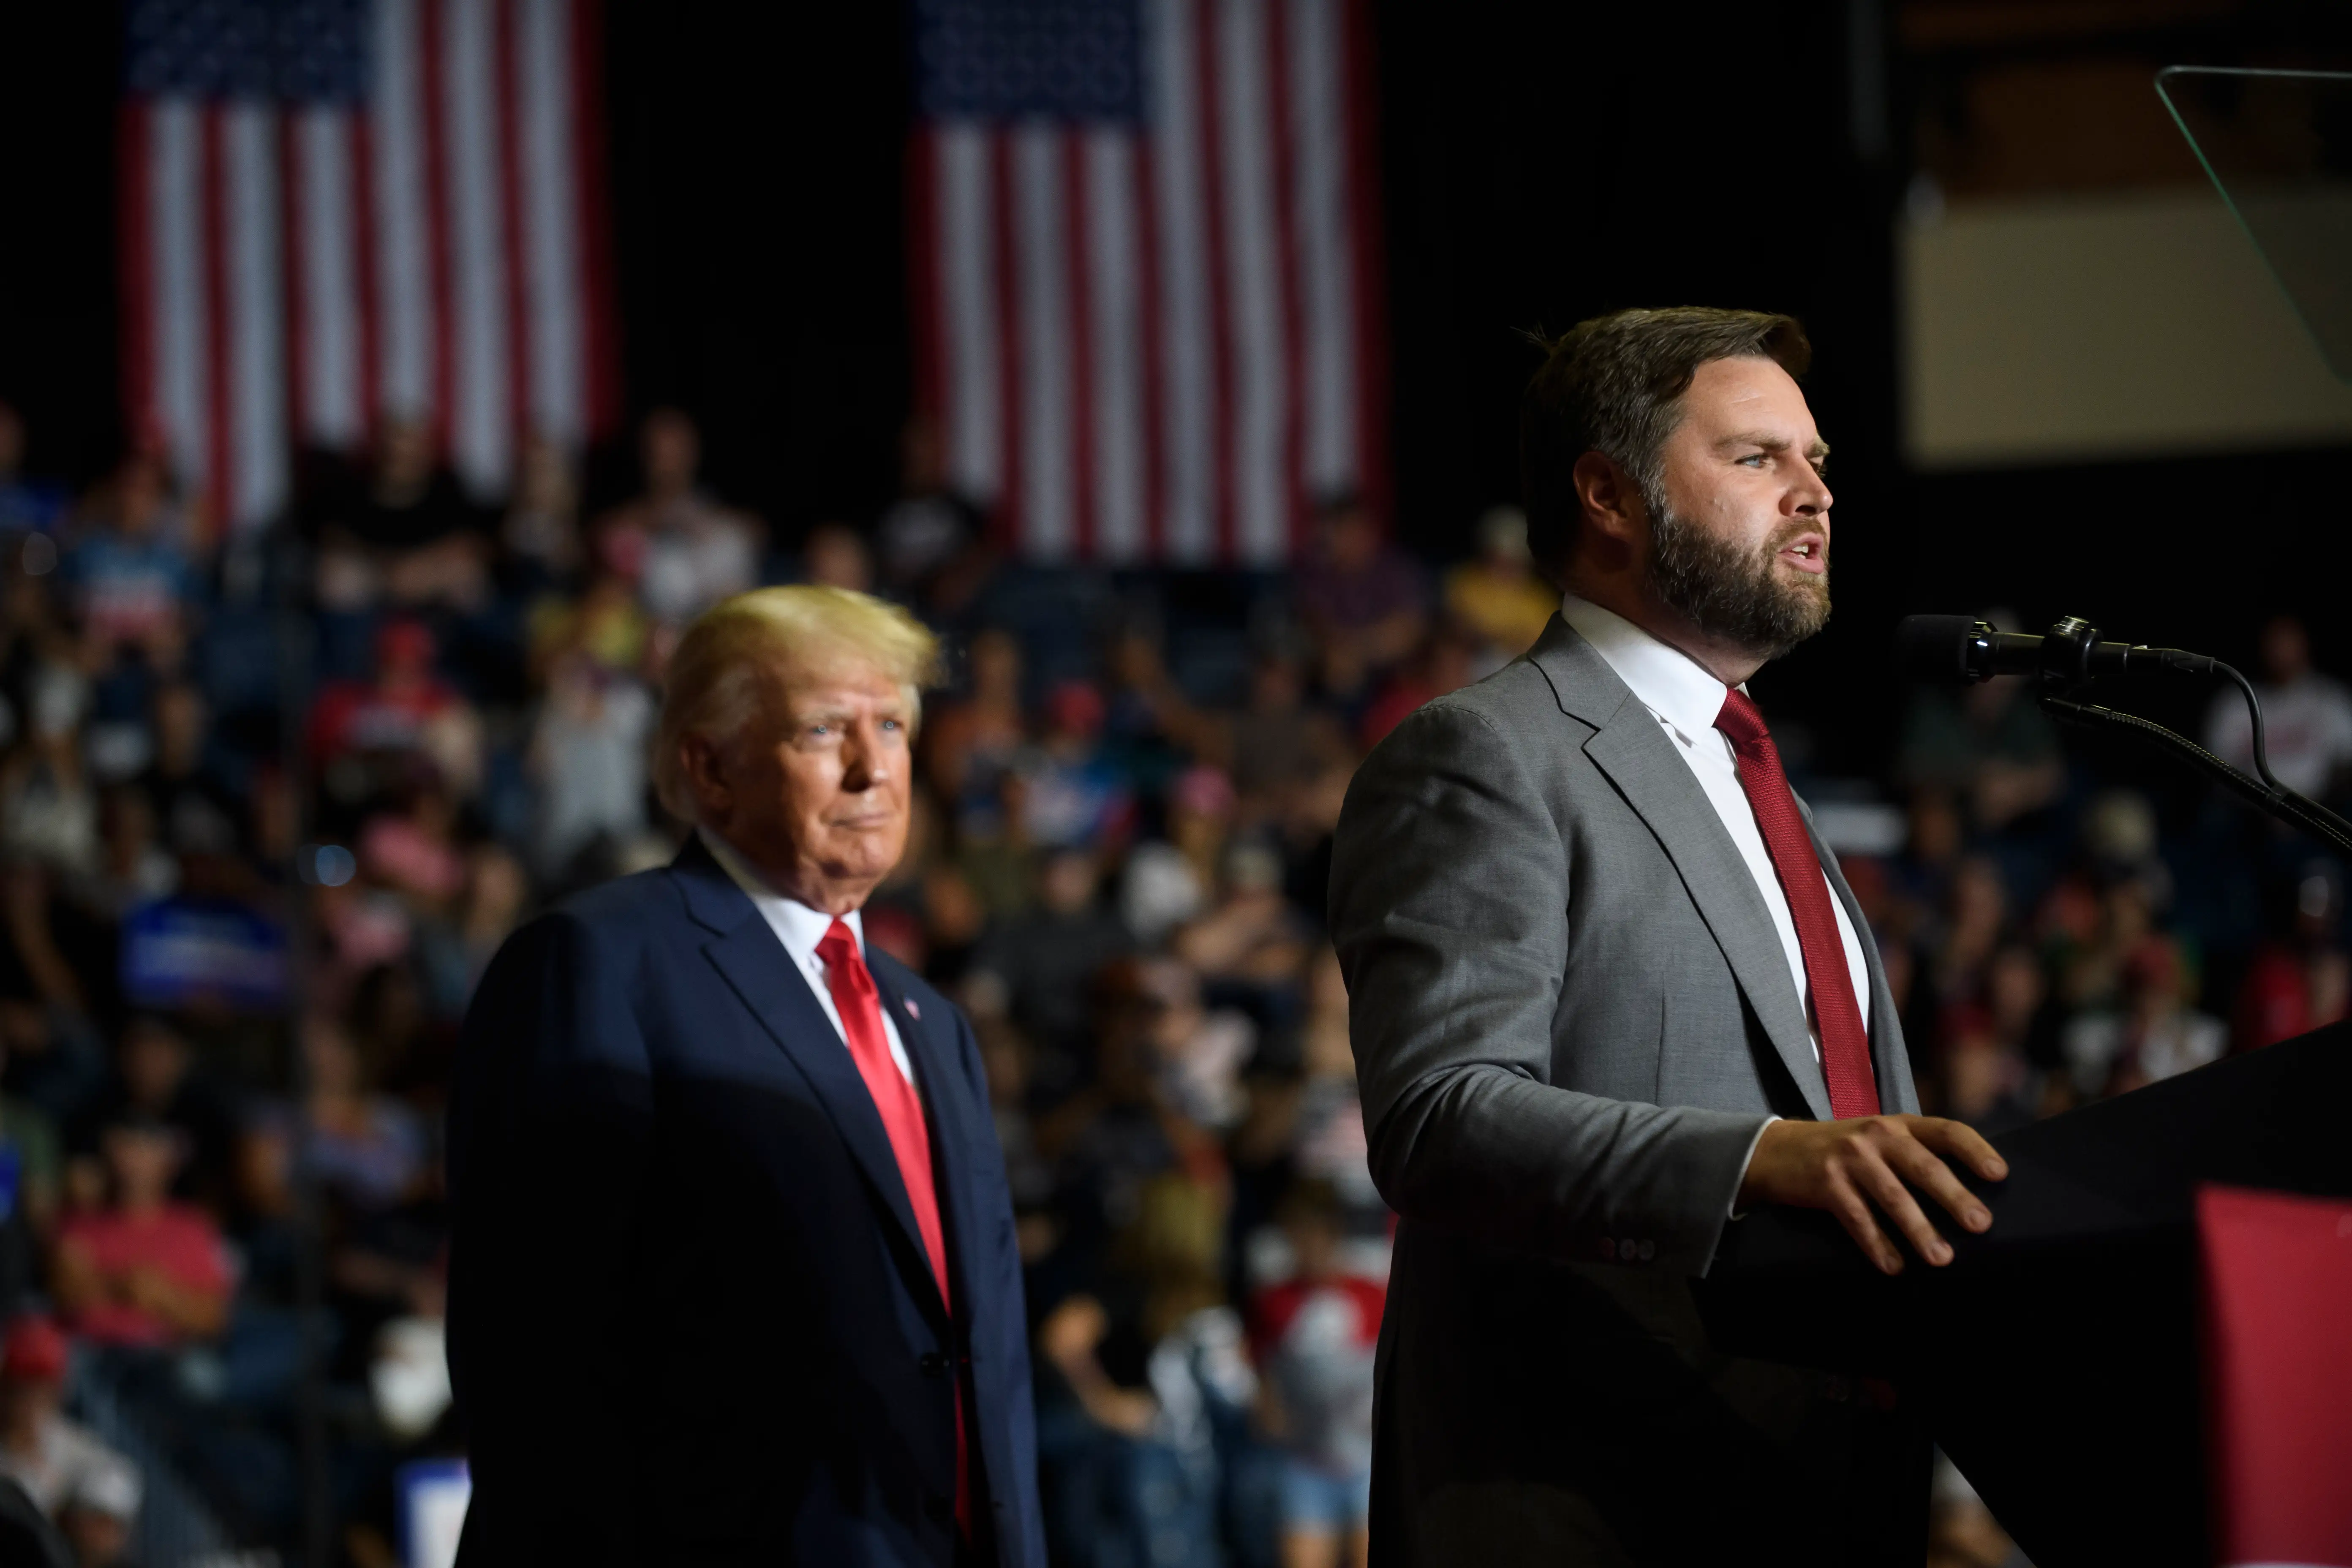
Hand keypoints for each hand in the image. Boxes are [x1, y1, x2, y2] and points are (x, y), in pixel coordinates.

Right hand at [1736, 1115, 2008, 1274]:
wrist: (1776, 1151)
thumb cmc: (1843, 1151)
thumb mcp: (1879, 1139)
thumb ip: (1915, 1154)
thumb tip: (1969, 1195)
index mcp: (1898, 1124)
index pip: (1946, 1130)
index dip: (1975, 1151)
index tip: (1999, 1175)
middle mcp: (1876, 1135)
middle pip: (1924, 1167)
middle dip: (1954, 1197)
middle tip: (1980, 1225)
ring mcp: (1850, 1158)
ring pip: (1893, 1197)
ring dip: (1920, 1230)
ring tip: (1942, 1259)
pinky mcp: (1826, 1183)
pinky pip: (1858, 1219)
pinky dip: (1877, 1245)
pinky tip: (1894, 1266)